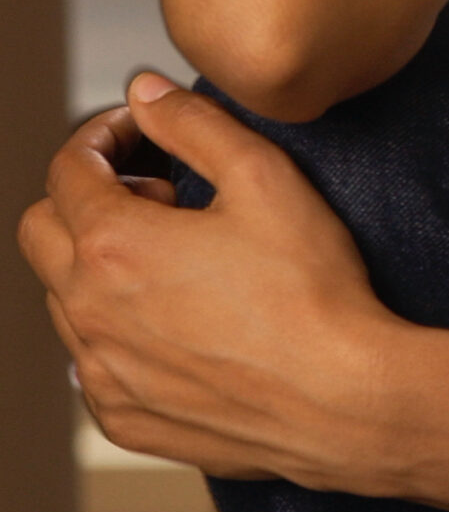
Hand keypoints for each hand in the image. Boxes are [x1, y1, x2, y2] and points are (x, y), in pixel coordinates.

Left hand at [18, 74, 405, 486]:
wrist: (345, 401)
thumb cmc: (312, 292)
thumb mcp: (265, 179)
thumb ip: (195, 124)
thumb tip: (145, 92)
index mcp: (114, 245)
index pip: (67, 168)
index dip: (103, 137)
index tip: (142, 133)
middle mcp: (90, 312)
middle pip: (40, 231)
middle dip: (86, 198)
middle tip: (157, 196)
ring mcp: (102, 373)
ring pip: (63, 300)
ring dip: (100, 268)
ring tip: (177, 263)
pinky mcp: (125, 419)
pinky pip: (90, 365)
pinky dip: (115, 334)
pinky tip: (177, 325)